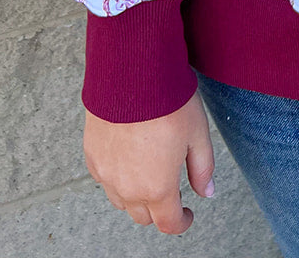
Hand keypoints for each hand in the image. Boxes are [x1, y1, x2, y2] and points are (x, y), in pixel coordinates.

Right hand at [84, 92, 215, 234]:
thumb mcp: (197, 134)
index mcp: (158, 188)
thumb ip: (202, 168)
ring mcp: (106, 175)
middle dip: (160, 207)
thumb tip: (206, 192)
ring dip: (136, 195)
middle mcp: (128, 188)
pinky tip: (129, 156)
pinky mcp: (92, 157)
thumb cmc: (168, 101)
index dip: (182, 222)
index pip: (169, 224)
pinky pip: (105, 180)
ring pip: (122, 201)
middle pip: (144, 216)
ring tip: (150, 169)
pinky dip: (118, 177)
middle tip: (171, 186)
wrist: (131, 74)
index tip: (187, 213)